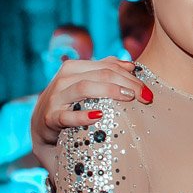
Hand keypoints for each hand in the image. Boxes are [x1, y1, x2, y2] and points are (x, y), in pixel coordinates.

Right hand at [31, 58, 147, 172]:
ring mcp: (55, 98)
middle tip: (145, 96)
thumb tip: (130, 65)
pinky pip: (66, 116)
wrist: (43, 127)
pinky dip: (83, 116)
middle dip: (127, 83)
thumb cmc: (71, 104)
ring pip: (84, 88)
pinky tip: (99, 116)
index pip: (107, 66)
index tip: (148, 91)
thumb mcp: (86, 85)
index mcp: (74, 68)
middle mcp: (64, 80)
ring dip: (109, 91)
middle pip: (100, 74)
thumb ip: (105, 72)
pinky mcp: (50, 119)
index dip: (130, 76)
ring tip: (129, 98)